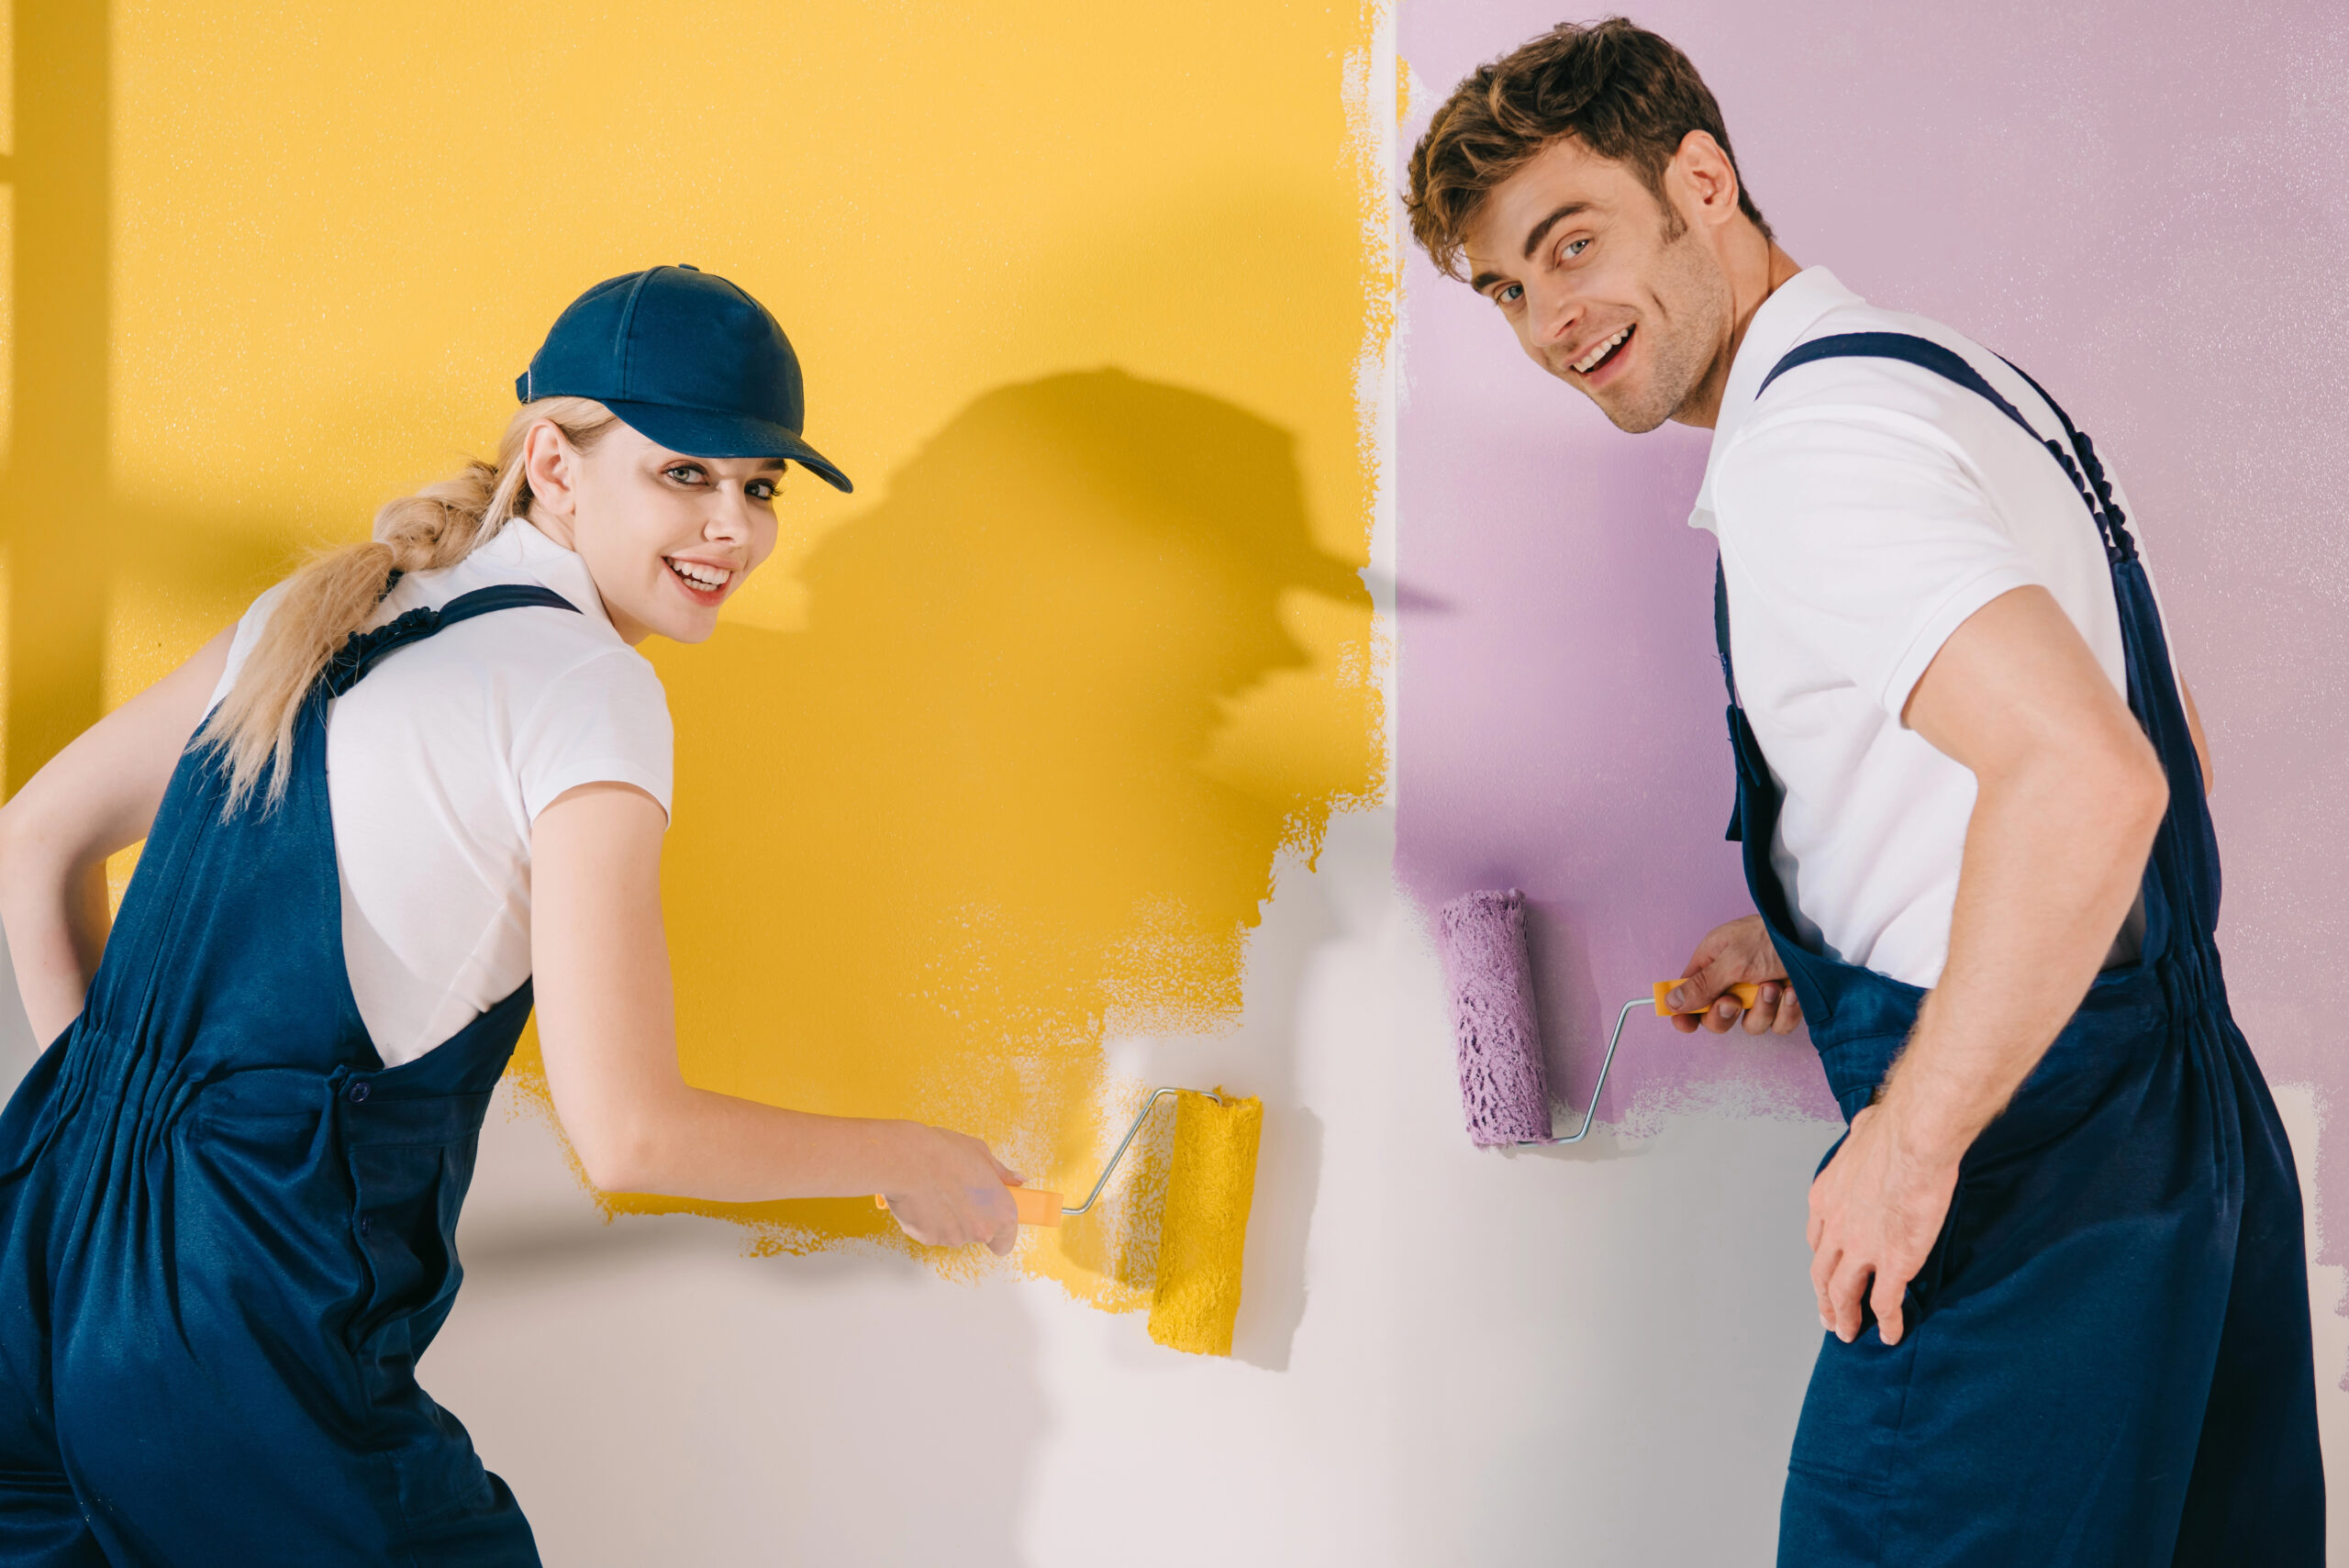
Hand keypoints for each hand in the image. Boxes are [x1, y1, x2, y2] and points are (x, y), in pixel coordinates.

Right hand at [880, 1124, 1023, 1255]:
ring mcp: (954, 1238)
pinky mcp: (928, 1239)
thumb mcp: (982, 1154)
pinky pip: (930, 1231)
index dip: (998, 1231)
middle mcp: (981, 1231)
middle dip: (969, 1219)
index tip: (990, 1219)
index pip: (1006, 1242)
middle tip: (958, 1192)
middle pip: (978, 1235)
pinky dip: (927, 1219)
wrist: (907, 1161)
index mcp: (1001, 1212)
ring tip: (937, 1190)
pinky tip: (922, 1198)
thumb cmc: (945, 1154)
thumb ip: (1002, 1174)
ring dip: (947, 1218)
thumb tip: (1018, 1180)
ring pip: (953, 1233)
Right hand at [1665, 914, 1800, 1035]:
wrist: (1820, 937)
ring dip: (1762, 1009)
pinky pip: (1778, 1026)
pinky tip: (1792, 992)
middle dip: (1724, 1014)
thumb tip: (1671, 1002)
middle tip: (1733, 1002)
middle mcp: (1734, 980)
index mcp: (1714, 962)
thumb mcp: (1732, 961)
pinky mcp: (1785, 1006)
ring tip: (1773, 985)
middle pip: (1716, 1016)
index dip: (1685, 1011)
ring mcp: (1761, 995)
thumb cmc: (1772, 937)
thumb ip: (1702, 985)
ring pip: (1750, 1024)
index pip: (1690, 993)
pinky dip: (1785, 1012)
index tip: (1685, 1024)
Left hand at [1806, 1103, 1960, 1345]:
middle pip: (1822, 1273)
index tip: (1827, 1272)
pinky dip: (1888, 1323)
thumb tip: (1868, 1126)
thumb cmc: (1892, 1131)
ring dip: (1845, 1317)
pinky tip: (1892, 1335)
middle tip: (1828, 1317)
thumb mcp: (1862, 1131)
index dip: (1823, 1259)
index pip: (1817, 1239)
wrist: (1912, 1142)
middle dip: (1824, 1299)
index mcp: (1825, 1198)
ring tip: (1849, 1334)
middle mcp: (1835, 1228)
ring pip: (1844, 1294)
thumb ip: (1862, 1136)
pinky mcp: (1892, 1263)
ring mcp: (1861, 1249)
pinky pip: (1885, 1303)